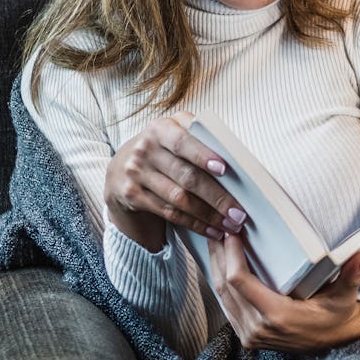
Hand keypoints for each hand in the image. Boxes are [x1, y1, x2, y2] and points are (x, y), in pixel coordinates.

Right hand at [104, 112, 246, 251]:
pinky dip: (194, 223)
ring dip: (208, 215)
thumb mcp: (173, 134)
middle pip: (186, 176)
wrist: (121, 169)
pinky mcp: (132, 195)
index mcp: (160, 129)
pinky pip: (169, 213)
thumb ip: (198, 138)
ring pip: (179, 199)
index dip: (203, 155)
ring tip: (230, 225)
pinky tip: (212, 230)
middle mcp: (145, 149)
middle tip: (239, 213)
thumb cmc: (161, 150)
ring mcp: (136, 173)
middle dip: (216, 197)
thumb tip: (237, 157)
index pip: (183, 142)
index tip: (224, 169)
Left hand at [207, 233, 359, 350]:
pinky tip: (221, 264)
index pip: (240, 281)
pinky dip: (221, 283)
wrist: (334, 345)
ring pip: (221, 296)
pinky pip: (226, 305)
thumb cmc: (336, 318)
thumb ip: (350, 276)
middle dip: (218, 255)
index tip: (232, 233)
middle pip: (224, 286)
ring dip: (215, 267)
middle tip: (218, 228)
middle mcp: (258, 328)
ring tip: (216, 241)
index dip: (231, 254)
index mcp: (277, 316)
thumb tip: (359, 256)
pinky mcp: (246, 336)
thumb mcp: (345, 298)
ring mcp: (250, 335)